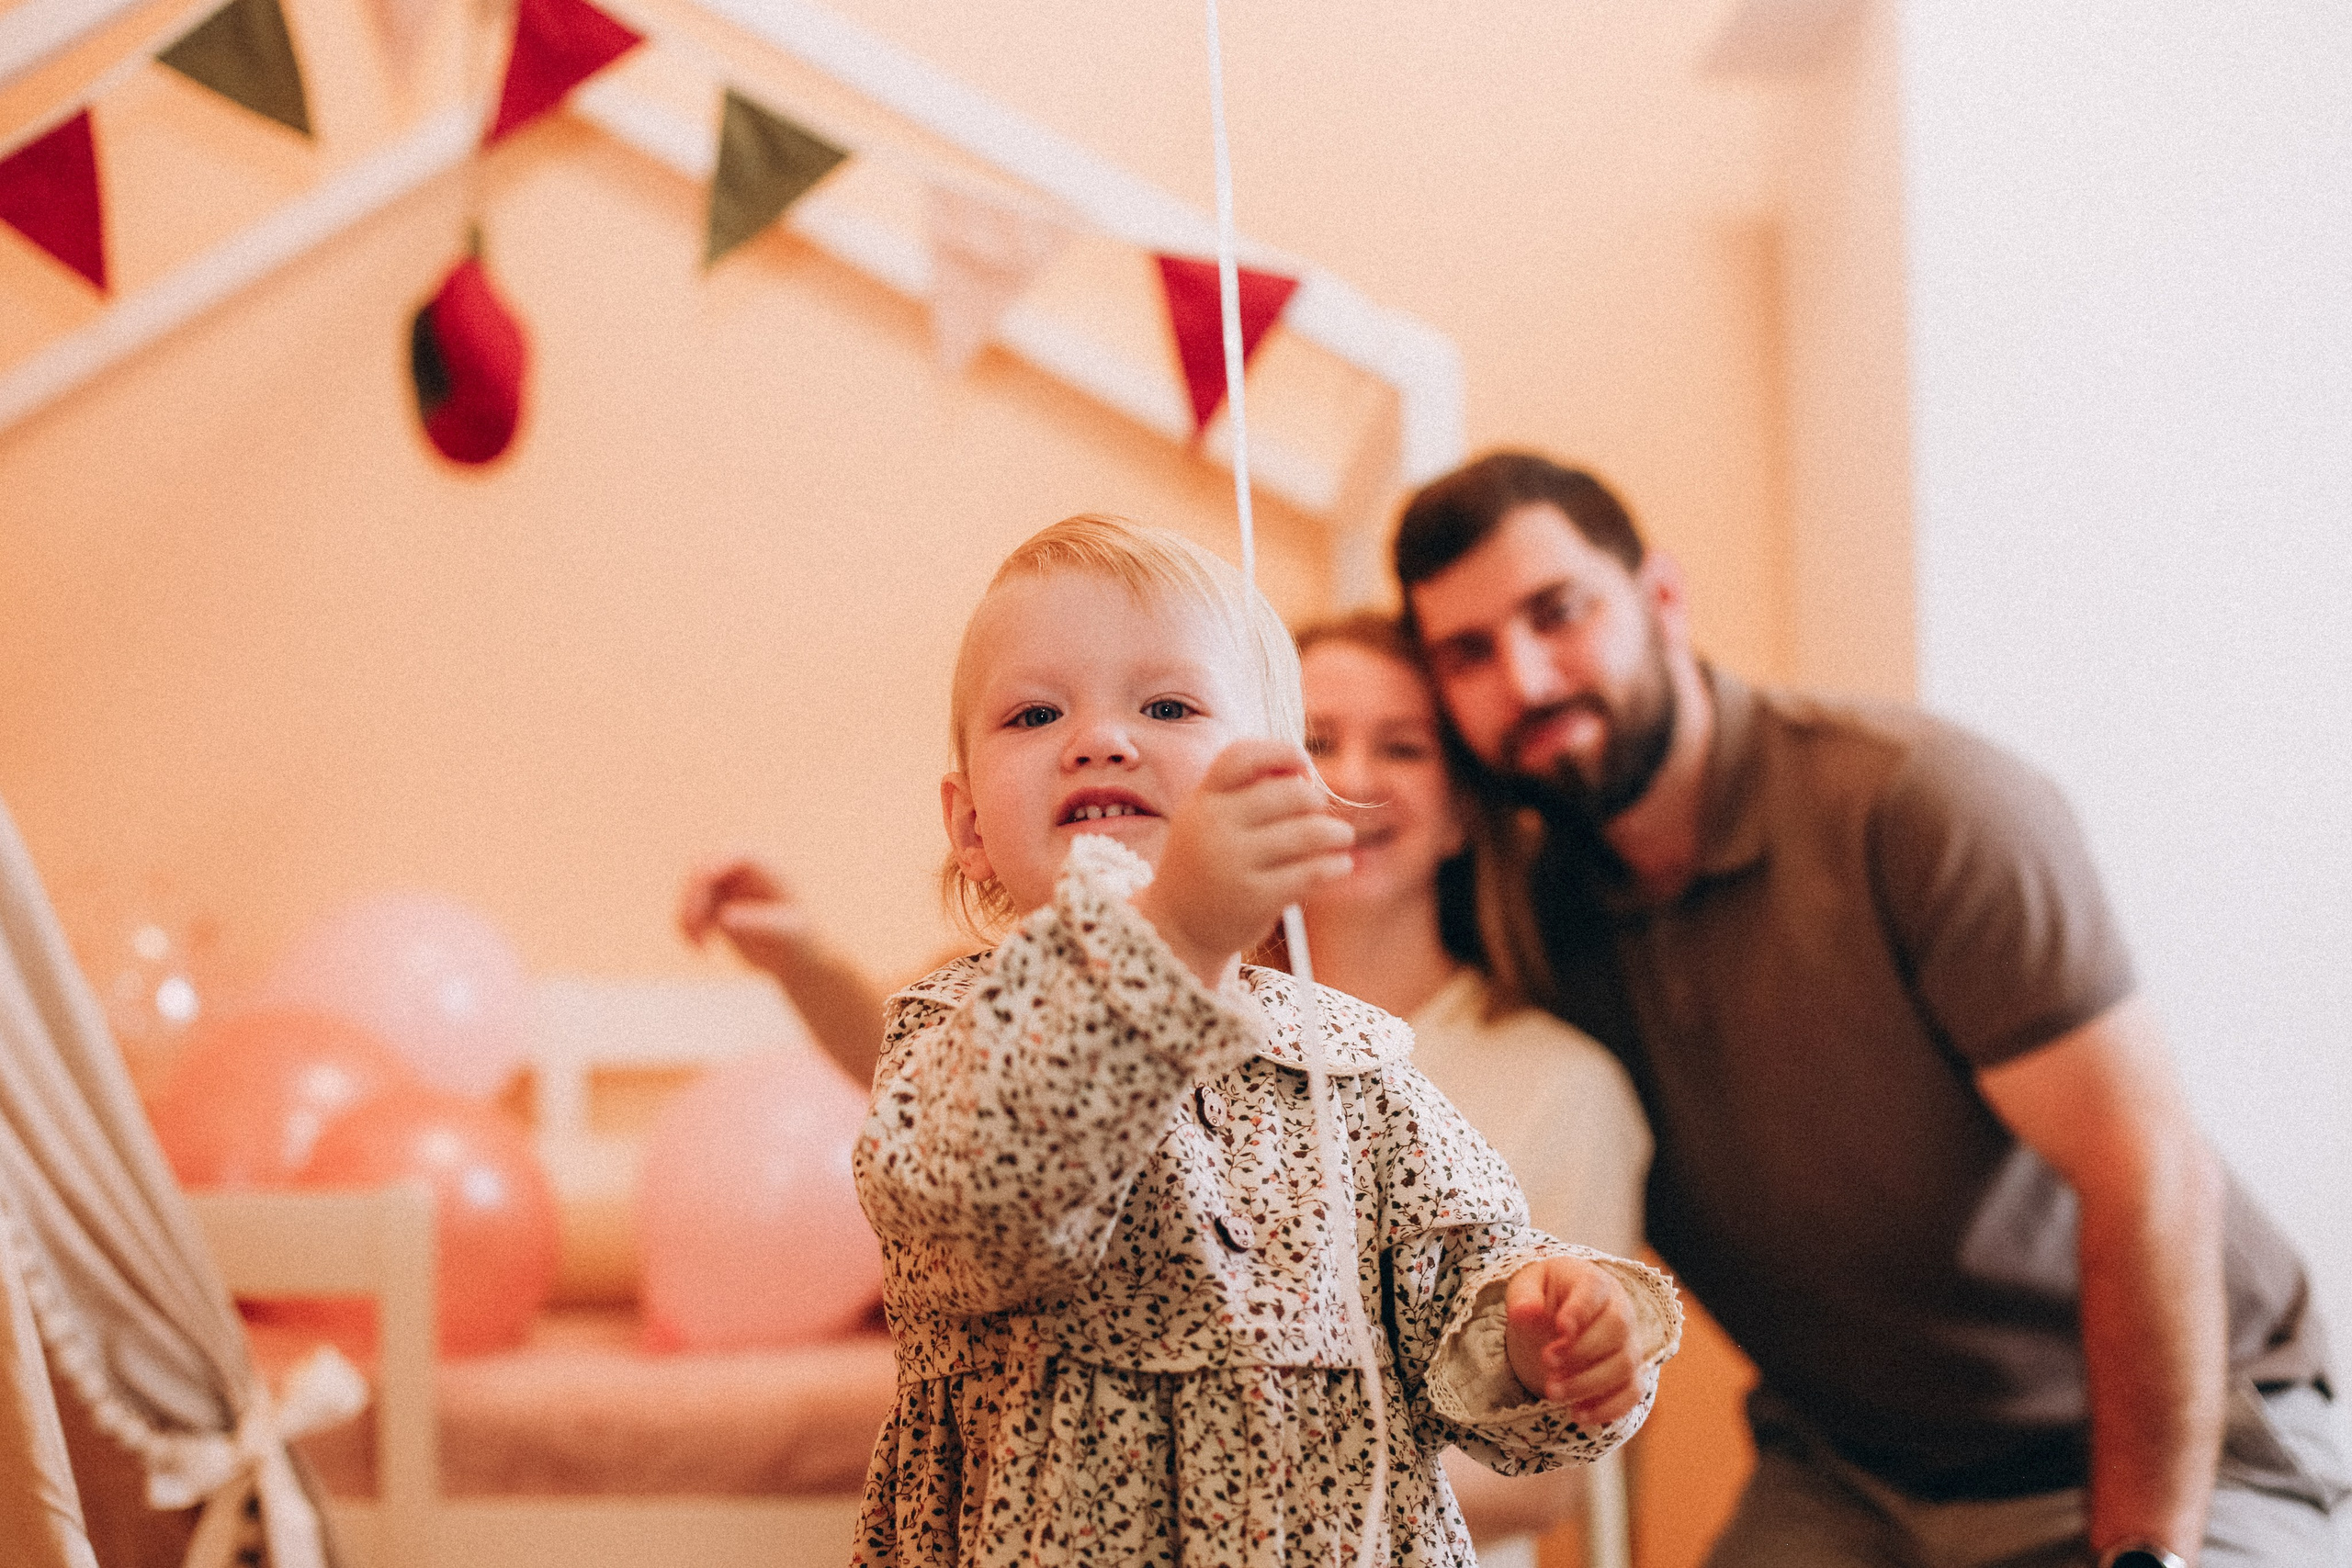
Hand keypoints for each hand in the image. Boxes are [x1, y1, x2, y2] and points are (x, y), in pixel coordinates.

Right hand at [677, 856, 816, 977]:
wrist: (797, 957)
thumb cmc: (800, 942)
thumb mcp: (786, 934)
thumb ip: (759, 923)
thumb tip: (724, 916)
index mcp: (765, 864)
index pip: (731, 856)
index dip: (709, 874)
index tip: (700, 907)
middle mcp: (742, 867)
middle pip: (701, 868)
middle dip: (693, 900)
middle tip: (695, 934)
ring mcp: (725, 882)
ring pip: (689, 889)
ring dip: (686, 916)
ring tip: (698, 947)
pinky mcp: (714, 901)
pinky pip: (688, 906)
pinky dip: (687, 926)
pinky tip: (700, 949)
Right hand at [1132, 740, 1354, 981]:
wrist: (1178, 926)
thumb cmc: (1206, 862)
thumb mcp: (1208, 818)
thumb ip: (1245, 792)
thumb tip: (1304, 774)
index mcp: (1203, 799)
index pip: (1242, 756)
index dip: (1281, 752)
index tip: (1303, 766)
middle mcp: (1215, 826)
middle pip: (1289, 793)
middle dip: (1315, 800)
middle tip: (1320, 812)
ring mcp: (1234, 863)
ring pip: (1308, 832)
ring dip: (1336, 832)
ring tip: (1342, 837)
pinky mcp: (1255, 898)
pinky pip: (1311, 872)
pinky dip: (1335, 865)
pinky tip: (1341, 865)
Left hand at [1504, 1256, 1643, 1424]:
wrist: (1568, 1311)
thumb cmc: (1548, 1294)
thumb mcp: (1529, 1285)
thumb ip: (1524, 1297)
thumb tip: (1524, 1313)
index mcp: (1594, 1282)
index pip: (1595, 1290)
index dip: (1581, 1310)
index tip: (1560, 1328)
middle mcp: (1620, 1311)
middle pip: (1617, 1330)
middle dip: (1581, 1351)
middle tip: (1546, 1362)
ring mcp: (1629, 1344)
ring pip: (1625, 1366)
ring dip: (1589, 1384)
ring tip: (1551, 1392)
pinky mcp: (1630, 1374)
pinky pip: (1631, 1393)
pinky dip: (1608, 1408)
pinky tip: (1577, 1415)